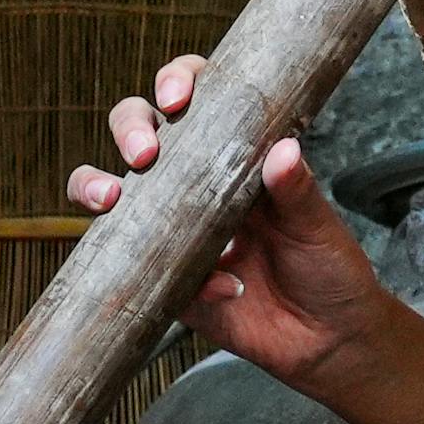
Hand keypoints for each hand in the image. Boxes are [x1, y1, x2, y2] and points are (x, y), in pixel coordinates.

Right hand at [70, 51, 396, 385]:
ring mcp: (173, 231)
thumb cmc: (328, 269)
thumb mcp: (319, 227)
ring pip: (111, 194)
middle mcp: (196, 186)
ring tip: (111, 199)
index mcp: (235, 158)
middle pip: (139, 135)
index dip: (177, 82)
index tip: (177, 95)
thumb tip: (284, 150)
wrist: (329, 341)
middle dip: (128, 128)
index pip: (197, 100)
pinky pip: (140, 268)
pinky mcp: (166, 281)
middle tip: (143, 153)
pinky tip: (225, 288)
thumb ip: (298, 192)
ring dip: (94, 186)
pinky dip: (177, 276)